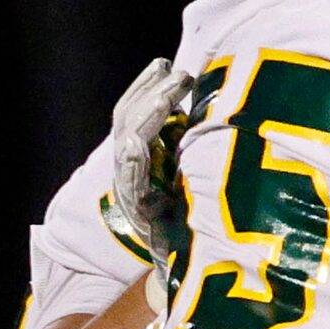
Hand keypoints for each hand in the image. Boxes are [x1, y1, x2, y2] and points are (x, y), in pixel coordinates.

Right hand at [107, 58, 195, 282]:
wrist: (191, 265)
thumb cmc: (193, 214)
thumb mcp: (189, 168)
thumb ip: (187, 139)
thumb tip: (203, 100)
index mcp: (141, 156)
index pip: (133, 111)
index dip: (145, 85)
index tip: (165, 62)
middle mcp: (129, 169)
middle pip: (126, 119)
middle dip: (149, 92)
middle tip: (177, 72)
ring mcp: (130, 189)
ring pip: (127, 142)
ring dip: (147, 115)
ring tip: (167, 94)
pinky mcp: (139, 212)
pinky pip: (130, 181)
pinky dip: (130, 160)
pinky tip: (135, 142)